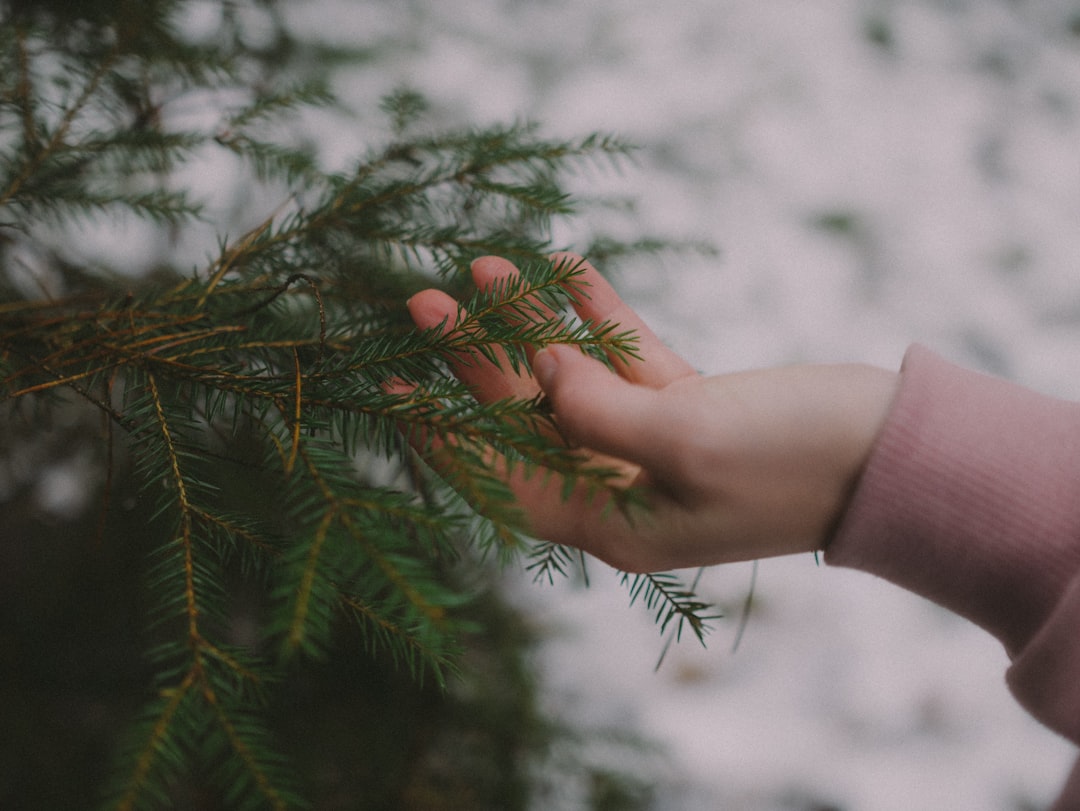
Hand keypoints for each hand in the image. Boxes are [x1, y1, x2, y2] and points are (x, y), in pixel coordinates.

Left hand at [404, 254, 897, 572]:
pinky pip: (625, 357)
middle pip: (526, 420)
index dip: (441, 434)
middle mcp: (623, 488)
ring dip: (529, 326)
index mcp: (610, 519)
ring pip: (571, 381)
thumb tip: (539, 373)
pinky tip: (564, 266)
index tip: (387, 386)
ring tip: (483, 267)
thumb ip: (597, 410)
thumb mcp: (689, 439)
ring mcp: (656, 444)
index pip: (501, 480)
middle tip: (424, 301)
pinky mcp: (690, 406)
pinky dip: (596, 315)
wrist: (895, 455)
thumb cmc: (795, 461)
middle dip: (474, 362)